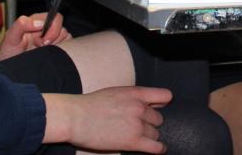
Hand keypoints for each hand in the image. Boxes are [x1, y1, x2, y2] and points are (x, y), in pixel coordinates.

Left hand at [0, 12, 69, 61]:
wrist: (11, 71)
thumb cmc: (9, 54)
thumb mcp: (11, 37)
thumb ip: (21, 24)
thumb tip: (39, 23)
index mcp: (36, 22)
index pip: (54, 17)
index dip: (52, 27)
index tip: (44, 40)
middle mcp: (45, 29)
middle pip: (62, 26)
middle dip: (54, 37)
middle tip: (42, 46)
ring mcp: (51, 39)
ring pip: (66, 36)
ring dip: (55, 45)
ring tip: (42, 51)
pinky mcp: (56, 49)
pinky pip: (68, 46)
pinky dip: (61, 51)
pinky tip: (48, 55)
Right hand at [43, 87, 171, 151]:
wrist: (76, 118)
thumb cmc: (91, 105)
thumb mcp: (116, 92)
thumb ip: (134, 97)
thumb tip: (148, 104)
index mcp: (136, 93)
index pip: (164, 95)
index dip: (162, 103)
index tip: (159, 108)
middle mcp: (140, 107)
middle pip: (159, 119)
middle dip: (150, 123)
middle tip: (138, 125)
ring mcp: (137, 125)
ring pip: (156, 133)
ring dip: (149, 136)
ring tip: (138, 137)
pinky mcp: (133, 141)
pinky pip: (155, 147)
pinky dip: (159, 149)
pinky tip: (159, 149)